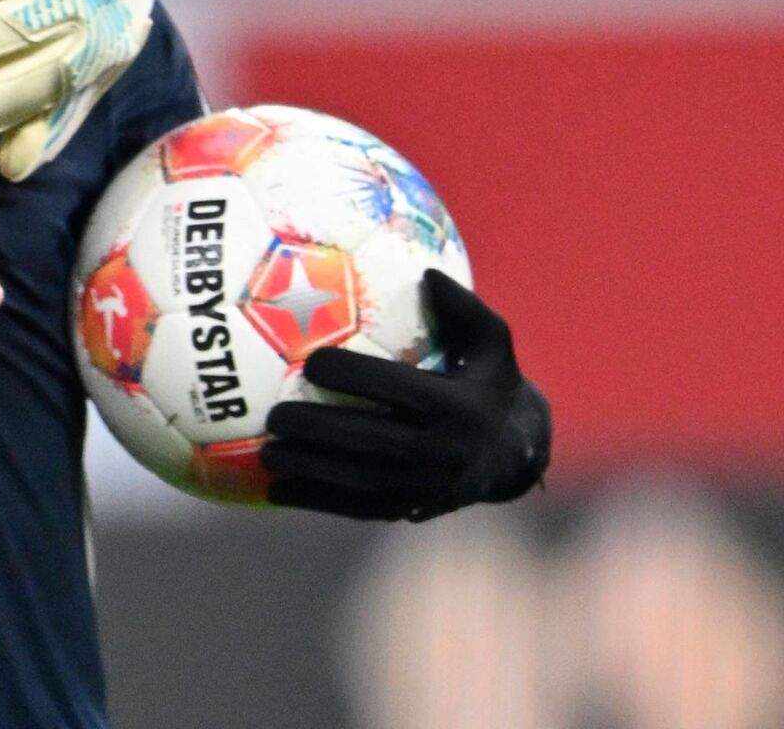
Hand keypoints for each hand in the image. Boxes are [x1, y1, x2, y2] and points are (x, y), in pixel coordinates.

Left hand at [261, 269, 550, 521]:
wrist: (517, 456)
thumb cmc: (491, 384)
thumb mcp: (494, 345)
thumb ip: (464, 309)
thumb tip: (429, 273)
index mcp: (456, 407)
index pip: (395, 388)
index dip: (352, 376)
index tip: (311, 363)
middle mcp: (440, 452)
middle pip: (367, 440)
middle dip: (316, 429)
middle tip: (274, 414)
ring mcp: (424, 487)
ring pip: (356, 481)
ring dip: (308, 469)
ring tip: (266, 452)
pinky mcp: (409, 509)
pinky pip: (357, 508)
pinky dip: (316, 502)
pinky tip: (276, 491)